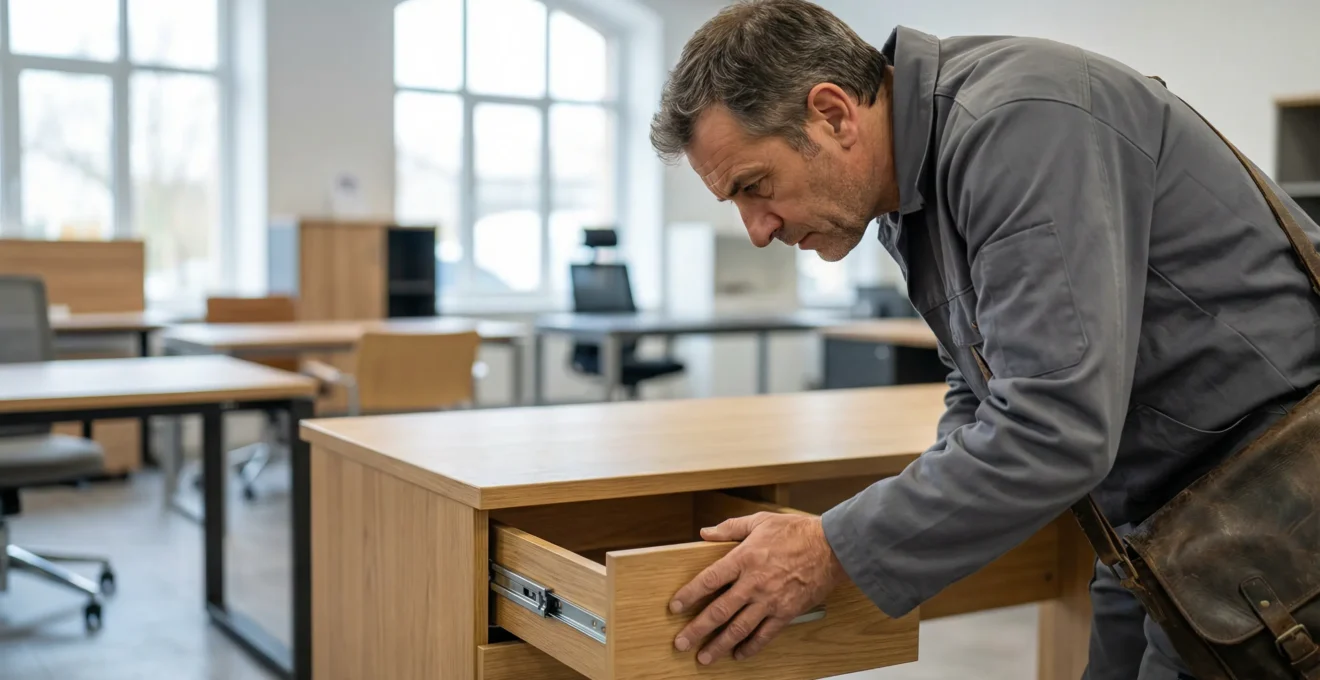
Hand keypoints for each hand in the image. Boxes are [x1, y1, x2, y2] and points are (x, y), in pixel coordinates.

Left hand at [669, 512, 847, 664]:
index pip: (709, 580)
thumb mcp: (760, 521)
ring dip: (719, 645)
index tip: (675, 607)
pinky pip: (765, 635)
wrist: (832, 547)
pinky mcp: (786, 612)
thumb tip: (705, 533)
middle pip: (719, 611)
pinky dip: (751, 647)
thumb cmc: (797, 532)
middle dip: (697, 629)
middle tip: (681, 643)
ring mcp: (770, 600)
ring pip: (739, 628)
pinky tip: (739, 654)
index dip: (689, 595)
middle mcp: (753, 583)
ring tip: (704, 657)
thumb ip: (730, 527)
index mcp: (744, 558)